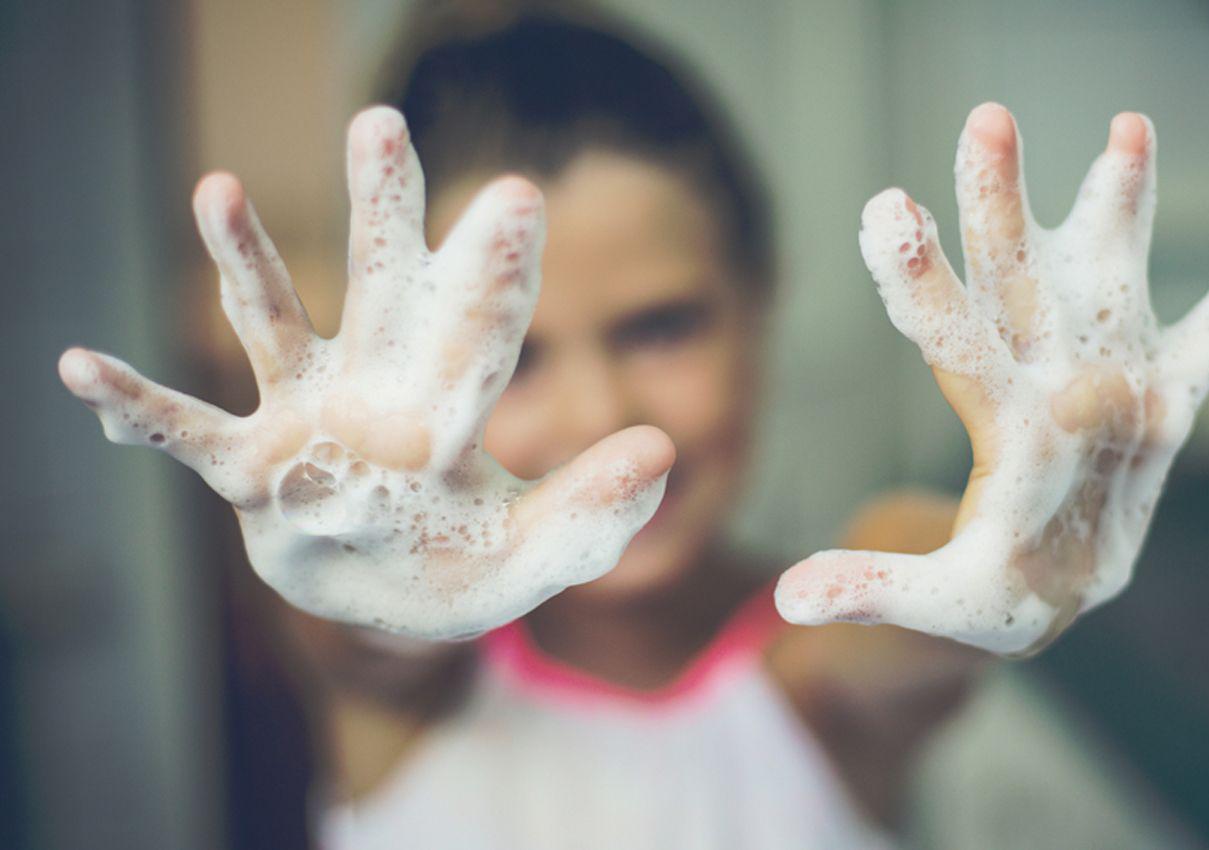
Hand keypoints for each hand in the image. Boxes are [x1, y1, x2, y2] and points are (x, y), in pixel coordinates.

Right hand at [59, 107, 673, 638]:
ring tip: (220, 188)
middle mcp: (378, 391)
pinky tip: (79, 367)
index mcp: (454, 407)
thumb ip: (594, 509)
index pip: (483, 331)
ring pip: (276, 326)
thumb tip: (664, 447)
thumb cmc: (464, 567)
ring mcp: (308, 421)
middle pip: (381, 288)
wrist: (390, 604)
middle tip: (382, 124)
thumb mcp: (537, 554)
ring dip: (246, 263)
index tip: (516, 196)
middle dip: (382, 213)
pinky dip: (139, 405)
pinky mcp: (251, 469)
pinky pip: (187, 432)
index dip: (496, 270)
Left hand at [776, 104, 1208, 654]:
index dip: (919, 278)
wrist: (1052, 595)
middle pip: (1016, 278)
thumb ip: (875, 587)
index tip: (883, 210)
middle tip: (986, 119)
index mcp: (995, 416)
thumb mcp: (935, 601)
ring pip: (1111, 279)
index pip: (950, 335)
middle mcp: (1046, 377)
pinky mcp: (1167, 408)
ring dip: (1122, 207)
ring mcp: (1110, 381)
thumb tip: (790, 597)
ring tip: (1129, 124)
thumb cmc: (989, 595)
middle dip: (1002, 203)